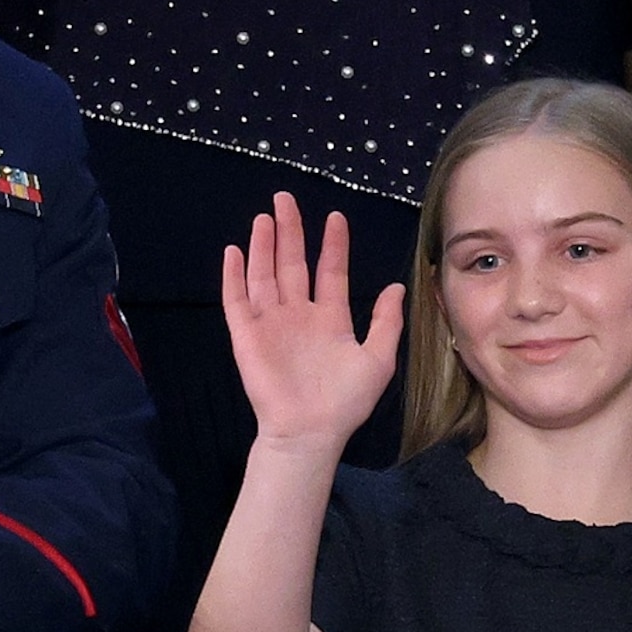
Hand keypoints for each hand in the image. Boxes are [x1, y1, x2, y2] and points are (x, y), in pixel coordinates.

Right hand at [224, 195, 406, 450]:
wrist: (311, 432)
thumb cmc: (345, 402)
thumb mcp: (378, 358)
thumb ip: (386, 322)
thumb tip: (397, 286)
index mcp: (330, 319)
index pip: (330, 271)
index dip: (332, 245)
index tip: (335, 217)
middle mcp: (299, 316)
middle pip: (292, 264)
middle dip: (290, 231)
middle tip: (285, 199)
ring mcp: (271, 324)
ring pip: (264, 275)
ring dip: (263, 246)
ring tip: (264, 217)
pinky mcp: (247, 336)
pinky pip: (237, 301)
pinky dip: (234, 276)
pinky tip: (235, 250)